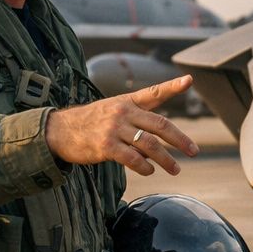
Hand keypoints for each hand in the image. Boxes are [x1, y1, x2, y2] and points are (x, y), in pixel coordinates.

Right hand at [46, 76, 199, 174]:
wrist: (58, 131)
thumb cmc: (90, 123)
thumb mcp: (112, 112)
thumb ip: (136, 125)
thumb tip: (157, 150)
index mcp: (127, 101)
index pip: (154, 93)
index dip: (172, 86)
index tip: (189, 80)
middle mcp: (123, 112)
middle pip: (160, 125)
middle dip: (180, 139)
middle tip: (194, 151)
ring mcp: (114, 129)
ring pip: (150, 145)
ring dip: (166, 160)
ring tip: (176, 169)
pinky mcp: (106, 146)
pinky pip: (133, 159)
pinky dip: (145, 167)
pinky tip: (149, 171)